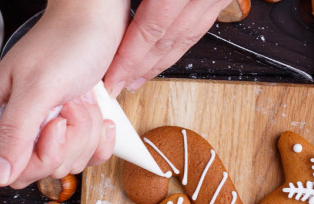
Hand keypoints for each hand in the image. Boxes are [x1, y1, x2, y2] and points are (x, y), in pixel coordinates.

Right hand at [0, 0, 124, 188]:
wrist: (97, 20)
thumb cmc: (66, 42)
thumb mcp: (38, 88)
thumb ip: (15, 134)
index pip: (13, 170)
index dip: (42, 155)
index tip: (57, 123)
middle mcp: (20, 126)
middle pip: (43, 169)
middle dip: (69, 140)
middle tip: (70, 104)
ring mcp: (47, 130)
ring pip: (69, 163)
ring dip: (87, 132)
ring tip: (82, 99)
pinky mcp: (73, 131)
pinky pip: (88, 157)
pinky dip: (101, 138)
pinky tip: (100, 113)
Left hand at [104, 0, 231, 93]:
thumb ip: (131, 0)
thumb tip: (114, 18)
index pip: (151, 30)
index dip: (130, 57)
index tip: (112, 77)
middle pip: (168, 40)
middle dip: (142, 67)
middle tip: (120, 85)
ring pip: (187, 37)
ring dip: (161, 61)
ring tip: (139, 76)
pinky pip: (201, 24)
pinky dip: (181, 41)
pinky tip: (165, 50)